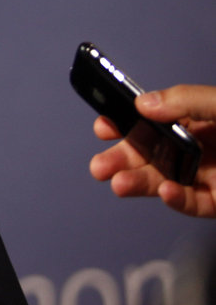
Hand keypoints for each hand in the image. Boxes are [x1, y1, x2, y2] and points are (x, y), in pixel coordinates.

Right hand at [90, 84, 215, 217]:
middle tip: (99, 166)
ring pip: (163, 180)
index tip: (103, 128)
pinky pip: (193, 204)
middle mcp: (198, 147)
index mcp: (198, 119)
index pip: (151, 121)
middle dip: (120, 160)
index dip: (124, 124)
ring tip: (119, 184)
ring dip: (138, 183)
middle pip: (149, 154)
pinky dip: (177, 200)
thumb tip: (143, 103)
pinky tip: (167, 191)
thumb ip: (187, 99)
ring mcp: (206, 175)